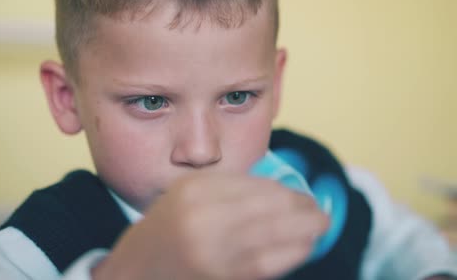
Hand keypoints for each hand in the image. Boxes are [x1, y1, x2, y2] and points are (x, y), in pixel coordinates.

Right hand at [92, 171, 328, 279]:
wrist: (136, 271)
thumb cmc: (168, 228)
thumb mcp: (190, 193)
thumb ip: (232, 187)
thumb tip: (285, 188)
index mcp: (195, 191)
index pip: (257, 186)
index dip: (289, 191)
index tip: (304, 194)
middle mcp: (203, 219)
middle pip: (270, 208)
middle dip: (304, 209)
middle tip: (320, 211)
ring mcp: (212, 252)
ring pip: (275, 237)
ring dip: (306, 231)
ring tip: (319, 226)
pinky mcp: (222, 277)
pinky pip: (268, 264)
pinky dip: (293, 254)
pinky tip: (304, 246)